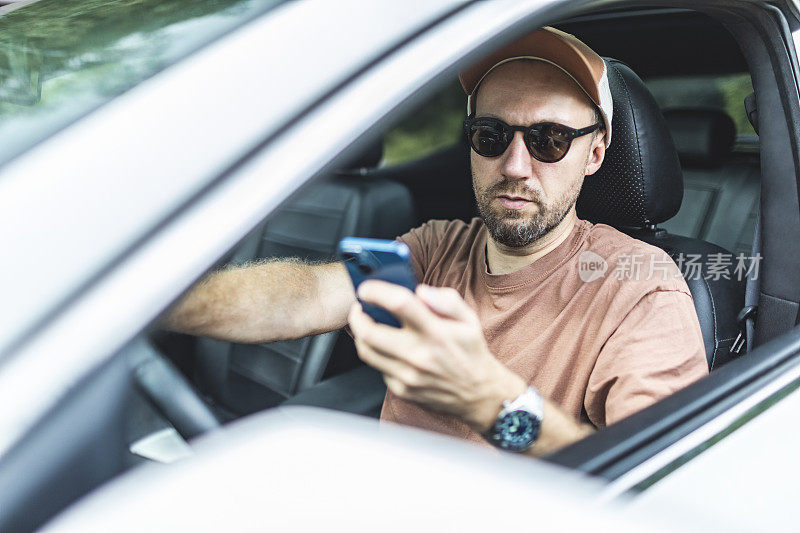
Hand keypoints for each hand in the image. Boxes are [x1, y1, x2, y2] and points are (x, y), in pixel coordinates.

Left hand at [348, 281, 525, 432]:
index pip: (399, 304)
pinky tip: (386, 348)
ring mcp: (409, 376)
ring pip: (367, 352)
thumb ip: (446, 300)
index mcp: (436, 332)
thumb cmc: (472, 352)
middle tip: (359, 308)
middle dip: (357, 316)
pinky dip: (378, 354)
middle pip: (370, 332)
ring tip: (364, 325)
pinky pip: (378, 368)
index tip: (366, 288)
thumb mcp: (469, 320)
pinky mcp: (403, 390)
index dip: (376, 292)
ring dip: (360, 335)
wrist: (479, 394)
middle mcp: (420, 354)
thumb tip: (420, 291)